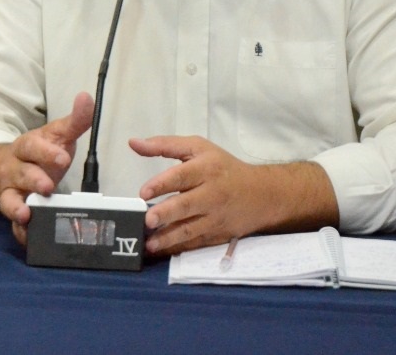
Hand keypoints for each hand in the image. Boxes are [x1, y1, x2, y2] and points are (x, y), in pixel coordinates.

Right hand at [0, 92, 94, 244]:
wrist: (10, 169)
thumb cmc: (40, 153)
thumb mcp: (57, 136)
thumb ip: (74, 121)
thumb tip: (87, 98)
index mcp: (26, 148)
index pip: (32, 147)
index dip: (45, 152)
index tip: (63, 157)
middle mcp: (14, 170)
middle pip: (20, 174)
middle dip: (33, 179)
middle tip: (47, 185)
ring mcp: (11, 192)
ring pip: (10, 200)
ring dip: (17, 207)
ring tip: (26, 215)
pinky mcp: (15, 212)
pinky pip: (13, 225)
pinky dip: (19, 232)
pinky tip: (28, 237)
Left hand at [131, 136, 337, 255]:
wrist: (262, 194)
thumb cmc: (223, 167)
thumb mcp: (198, 148)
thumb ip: (164, 145)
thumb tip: (133, 143)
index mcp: (206, 169)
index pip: (181, 176)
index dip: (162, 184)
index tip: (143, 193)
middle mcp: (211, 194)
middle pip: (186, 205)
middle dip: (166, 214)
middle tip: (147, 221)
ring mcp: (215, 217)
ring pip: (191, 229)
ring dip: (169, 238)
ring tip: (149, 244)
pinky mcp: (218, 234)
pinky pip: (196, 243)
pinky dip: (178, 248)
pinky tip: (161, 251)